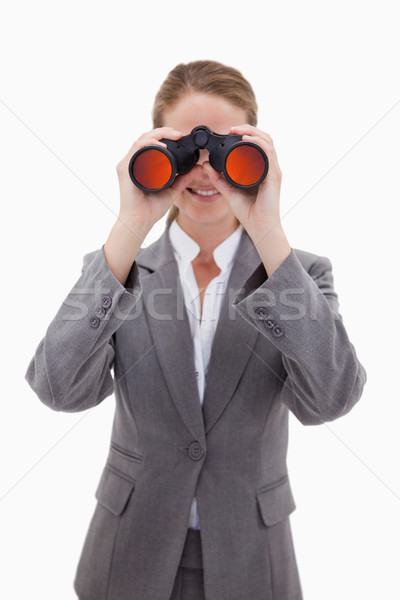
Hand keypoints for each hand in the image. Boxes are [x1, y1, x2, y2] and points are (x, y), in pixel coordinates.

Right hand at [116, 127, 196, 233]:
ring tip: (173, 136)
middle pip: (146, 137)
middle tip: (179, 134)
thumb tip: (198, 167)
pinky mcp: (125, 169)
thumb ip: (184, 179)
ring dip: (158, 135)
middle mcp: (133, 161)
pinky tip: (162, 147)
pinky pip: (136, 150)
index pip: (151, 142)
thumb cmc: (151, 208)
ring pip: (141, 139)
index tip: (180, 136)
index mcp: (141, 163)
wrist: (141, 221)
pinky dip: (149, 145)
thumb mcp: (173, 189)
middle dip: (164, 132)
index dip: (165, 135)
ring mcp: (128, 164)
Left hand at [203, 124, 290, 274]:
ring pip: (267, 142)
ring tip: (238, 131)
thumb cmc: (249, 212)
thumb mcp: (229, 191)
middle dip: (248, 129)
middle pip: (264, 139)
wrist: (259, 227)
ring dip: (253, 132)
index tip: (230, 131)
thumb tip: (206, 165)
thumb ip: (218, 179)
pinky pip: (269, 155)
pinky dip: (258, 144)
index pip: (258, 144)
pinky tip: (247, 140)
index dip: (246, 133)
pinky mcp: (274, 177)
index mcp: (261, 169)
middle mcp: (269, 167)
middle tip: (232, 128)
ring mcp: (273, 171)